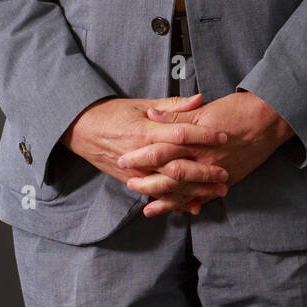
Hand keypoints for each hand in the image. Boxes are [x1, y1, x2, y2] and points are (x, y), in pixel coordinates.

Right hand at [61, 93, 230, 214]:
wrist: (81, 130)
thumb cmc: (113, 113)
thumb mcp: (141, 104)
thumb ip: (172, 106)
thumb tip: (200, 99)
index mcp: (145, 131)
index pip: (180, 133)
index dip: (203, 135)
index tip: (223, 136)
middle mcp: (141, 154)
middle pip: (178, 166)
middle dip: (204, 172)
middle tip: (225, 173)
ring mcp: (135, 171)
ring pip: (169, 186)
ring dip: (195, 190)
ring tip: (217, 192)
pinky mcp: (130, 181)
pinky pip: (156, 194)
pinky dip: (174, 202)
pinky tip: (192, 206)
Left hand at [118, 92, 294, 217]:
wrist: (270, 120)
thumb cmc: (237, 109)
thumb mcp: (204, 109)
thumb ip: (176, 115)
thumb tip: (151, 115)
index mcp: (195, 139)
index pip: (161, 150)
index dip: (141, 155)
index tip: (124, 159)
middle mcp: (204, 159)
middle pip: (170, 175)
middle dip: (148, 182)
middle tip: (129, 184)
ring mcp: (216, 172)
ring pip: (186, 191)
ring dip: (166, 199)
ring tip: (148, 207)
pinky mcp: (227, 179)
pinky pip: (205, 196)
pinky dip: (191, 204)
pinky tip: (179, 210)